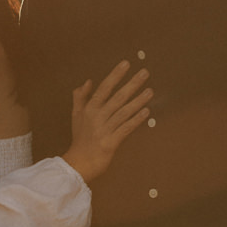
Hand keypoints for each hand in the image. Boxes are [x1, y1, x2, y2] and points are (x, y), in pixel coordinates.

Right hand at [63, 62, 151, 183]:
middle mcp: (97, 116)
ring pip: (124, 111)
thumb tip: (88, 81)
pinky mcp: (111, 142)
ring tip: (150, 91)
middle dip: (132, 84)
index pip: (104, 88)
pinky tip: (147, 111)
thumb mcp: (76, 115)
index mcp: (89, 108)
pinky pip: (126, 128)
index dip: (115, 75)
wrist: (79, 162)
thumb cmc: (80, 138)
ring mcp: (104, 129)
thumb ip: (80, 96)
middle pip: (117, 97)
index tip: (126, 63)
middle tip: (145, 72)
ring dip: (138, 100)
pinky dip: (136, 120)